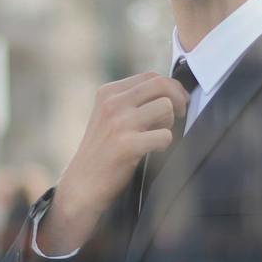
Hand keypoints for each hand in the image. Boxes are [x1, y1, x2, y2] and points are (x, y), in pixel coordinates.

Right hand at [39, 72, 191, 252]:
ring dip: (170, 123)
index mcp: (108, 93)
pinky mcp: (127, 145)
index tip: (179, 100)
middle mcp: (112, 103)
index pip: (151, 76)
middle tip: (180, 115)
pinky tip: (153, 151)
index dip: (172, 86)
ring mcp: (119, 123)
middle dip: (178, 99)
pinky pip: (165, 135)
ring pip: (166, 107)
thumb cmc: (102, 153)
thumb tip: (170, 91)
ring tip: (158, 136)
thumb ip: (132, 101)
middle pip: (161, 85)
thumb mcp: (108, 117)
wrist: (81, 186)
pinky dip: (165, 144)